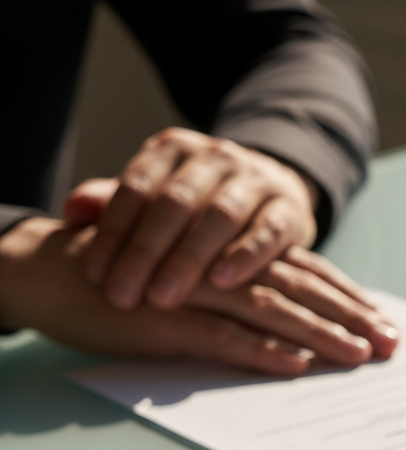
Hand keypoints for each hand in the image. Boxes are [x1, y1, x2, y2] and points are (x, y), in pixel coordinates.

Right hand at [0, 219, 397, 372]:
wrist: (54, 270)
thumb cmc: (133, 280)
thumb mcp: (196, 284)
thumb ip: (241, 299)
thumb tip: (294, 337)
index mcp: (234, 257)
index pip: (306, 273)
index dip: (347, 298)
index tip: (384, 323)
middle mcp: (222, 268)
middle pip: (301, 291)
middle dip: (350, 318)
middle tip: (389, 345)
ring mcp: (194, 292)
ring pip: (270, 311)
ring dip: (318, 335)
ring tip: (356, 356)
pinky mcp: (163, 321)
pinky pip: (219, 337)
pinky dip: (258, 351)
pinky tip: (293, 367)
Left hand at [72, 127, 318, 310]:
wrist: (276, 193)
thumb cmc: (205, 206)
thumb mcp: (159, 198)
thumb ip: (116, 205)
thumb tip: (71, 210)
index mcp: (172, 150)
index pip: (136, 189)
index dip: (113, 233)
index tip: (95, 276)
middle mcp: (214, 157)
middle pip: (174, 204)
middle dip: (146, 253)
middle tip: (124, 296)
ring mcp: (255, 180)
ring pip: (219, 217)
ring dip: (188, 259)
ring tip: (165, 299)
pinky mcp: (289, 209)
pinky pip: (266, 231)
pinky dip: (245, 256)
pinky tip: (223, 282)